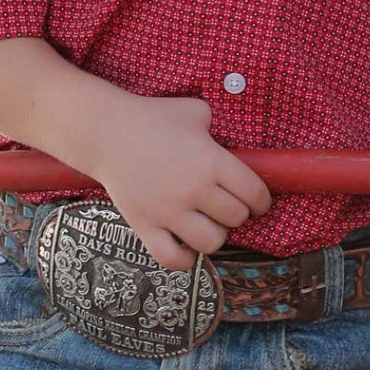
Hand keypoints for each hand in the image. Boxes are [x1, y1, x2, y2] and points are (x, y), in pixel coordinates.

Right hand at [90, 92, 271, 269]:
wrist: (107, 131)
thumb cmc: (153, 117)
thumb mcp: (196, 110)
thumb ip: (218, 126)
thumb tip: (230, 140)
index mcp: (212, 161)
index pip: (255, 194)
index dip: (262, 202)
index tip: (257, 203)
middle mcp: (194, 189)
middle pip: (236, 219)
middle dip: (236, 214)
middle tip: (226, 206)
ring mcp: (169, 211)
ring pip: (212, 242)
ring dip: (215, 235)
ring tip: (207, 223)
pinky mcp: (145, 225)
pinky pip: (174, 259)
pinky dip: (186, 258)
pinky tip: (186, 246)